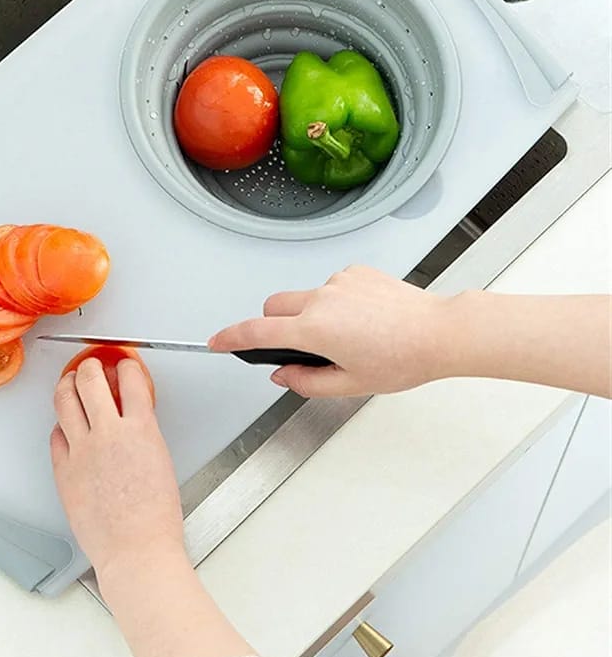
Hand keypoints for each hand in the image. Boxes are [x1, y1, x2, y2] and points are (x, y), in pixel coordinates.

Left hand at [50, 357, 184, 586]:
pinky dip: (61, 425)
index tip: (123, 365)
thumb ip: (142, 432)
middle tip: (91, 365)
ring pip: (64, 400)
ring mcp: (82, 450)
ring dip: (67, 384)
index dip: (126, 366)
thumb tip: (131, 416)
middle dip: (90, 365)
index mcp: (141, 429)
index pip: (131, 379)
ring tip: (69, 382)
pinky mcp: (64, 469)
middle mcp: (109, 433)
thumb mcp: (160, 460)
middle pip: (90, 379)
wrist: (136, 549)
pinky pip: (55, 435)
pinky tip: (65, 425)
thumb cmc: (155, 517)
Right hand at [209, 265, 456, 396]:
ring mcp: (338, 281)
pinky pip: (330, 287)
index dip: (231, 337)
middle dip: (274, 325)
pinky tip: (363, 319)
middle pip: (273, 307)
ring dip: (310, 315)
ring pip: (304, 298)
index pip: (257, 332)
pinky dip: (335, 303)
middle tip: (300, 348)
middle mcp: (321, 298)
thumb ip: (307, 382)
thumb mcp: (351, 384)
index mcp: (315, 329)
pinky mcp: (355, 271)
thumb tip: (282, 375)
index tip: (216, 341)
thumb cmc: (403, 358)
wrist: (439, 331)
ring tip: (349, 336)